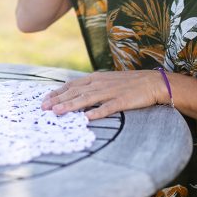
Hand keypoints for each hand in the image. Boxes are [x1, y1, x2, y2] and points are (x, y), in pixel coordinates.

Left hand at [41, 70, 168, 119]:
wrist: (153, 82)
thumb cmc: (128, 84)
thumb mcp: (107, 82)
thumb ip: (92, 87)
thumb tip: (76, 95)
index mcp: (95, 78)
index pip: (71, 85)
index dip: (57, 92)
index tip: (44, 100)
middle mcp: (100, 83)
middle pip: (75, 91)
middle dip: (58, 99)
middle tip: (43, 108)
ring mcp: (111, 91)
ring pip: (87, 99)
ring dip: (71, 105)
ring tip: (58, 111)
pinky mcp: (123, 100)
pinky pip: (108, 107)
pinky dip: (98, 112)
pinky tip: (88, 117)